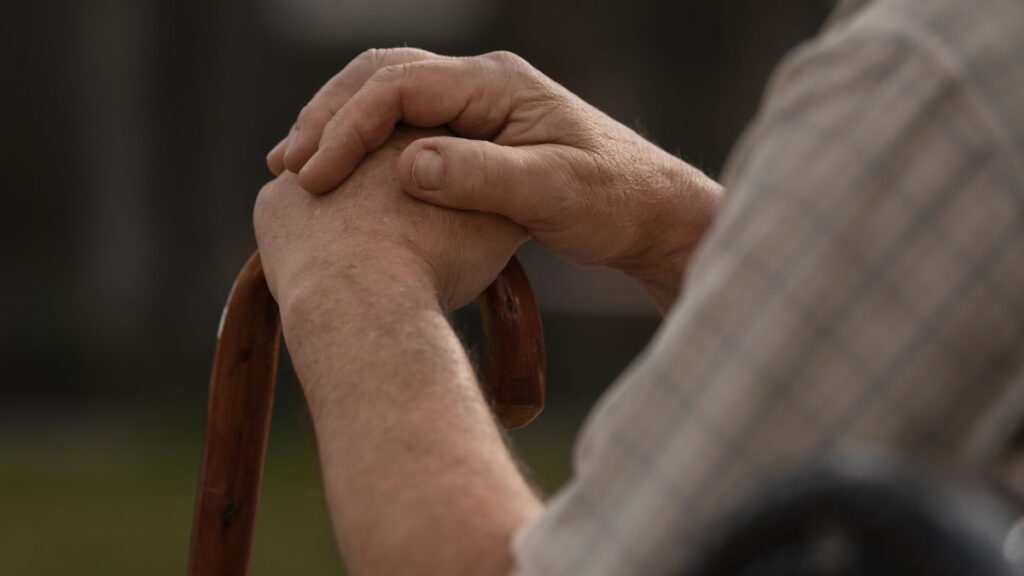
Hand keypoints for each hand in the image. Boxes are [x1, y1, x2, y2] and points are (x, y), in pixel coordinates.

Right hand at [266, 48, 720, 309]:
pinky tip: (344, 177)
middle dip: (328, 118)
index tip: (315, 175)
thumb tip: (409, 164)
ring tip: (297, 168)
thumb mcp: (554, 193)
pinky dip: (365, 145)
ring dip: (339, 127)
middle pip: (381, 77)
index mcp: (497, 84)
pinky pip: (404, 125)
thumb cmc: (613, 201)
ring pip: (387, 97)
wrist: (650, 212)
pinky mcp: (476, 134)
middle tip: (287, 167)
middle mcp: (482, 83)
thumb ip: (484, 177)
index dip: (348, 126)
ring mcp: (477, 106)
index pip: (400, 85)